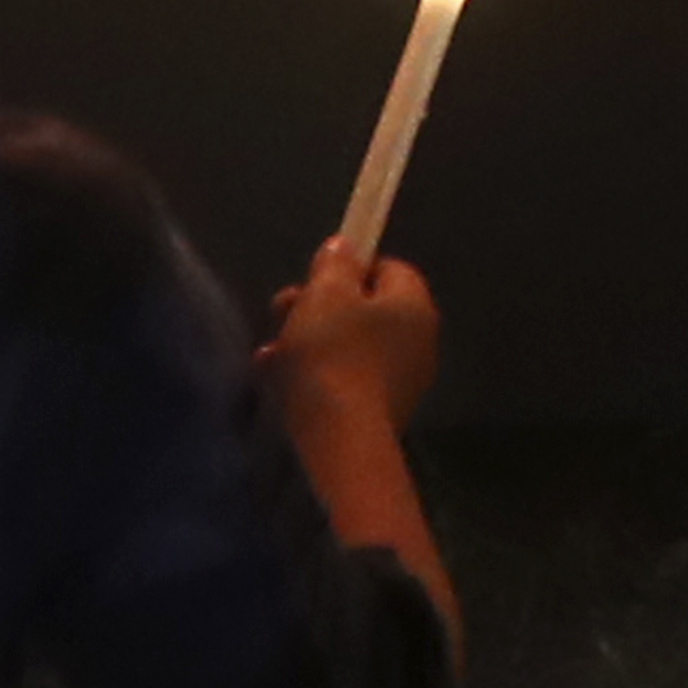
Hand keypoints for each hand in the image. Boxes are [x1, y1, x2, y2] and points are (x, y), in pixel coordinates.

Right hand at [266, 241, 439, 429]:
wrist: (339, 440)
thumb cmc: (334, 354)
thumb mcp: (325, 294)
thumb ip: (335, 264)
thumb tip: (345, 247)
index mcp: (414, 306)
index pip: (389, 267)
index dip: (348, 266)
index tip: (313, 278)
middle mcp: (417, 342)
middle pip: (364, 309)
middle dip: (317, 307)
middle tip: (282, 312)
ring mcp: (400, 381)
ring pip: (348, 346)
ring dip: (307, 344)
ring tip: (271, 353)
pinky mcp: (377, 412)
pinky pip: (343, 380)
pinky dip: (314, 376)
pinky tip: (278, 381)